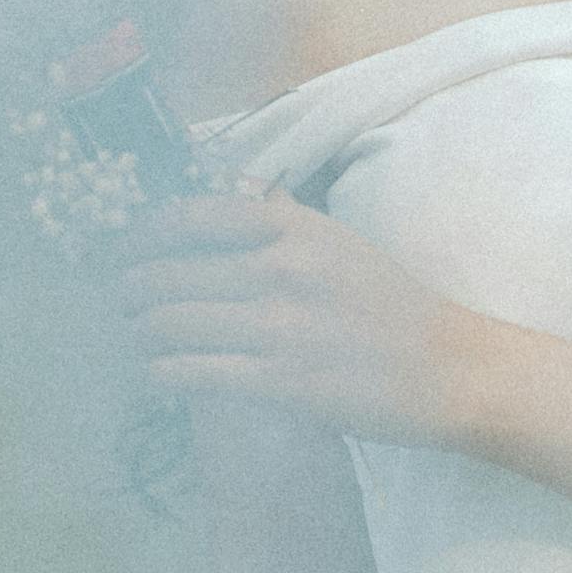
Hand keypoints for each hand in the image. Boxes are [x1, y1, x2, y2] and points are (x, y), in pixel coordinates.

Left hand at [121, 194, 478, 443]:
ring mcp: (280, 328)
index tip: (124, 247)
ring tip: (134, 338)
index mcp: (295, 230)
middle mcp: (281, 270)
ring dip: (139, 332)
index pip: (193, 215)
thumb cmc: (397, 308)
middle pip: (170, 272)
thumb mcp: (343, 243)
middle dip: (130, 289)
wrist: (452, 369)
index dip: (142, 232)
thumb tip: (238, 191)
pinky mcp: (282, 382)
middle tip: (119, 300)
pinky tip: (154, 376)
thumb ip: (286, 220)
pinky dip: (161, 374)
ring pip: (172, 323)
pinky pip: (194, 373)